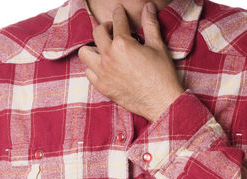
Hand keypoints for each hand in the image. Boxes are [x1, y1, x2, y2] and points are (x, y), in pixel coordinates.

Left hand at [78, 2, 184, 121]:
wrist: (161, 101)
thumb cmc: (162, 75)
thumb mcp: (158, 46)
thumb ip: (150, 24)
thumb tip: (148, 7)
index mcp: (122, 44)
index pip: (117, 21)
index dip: (119, 13)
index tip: (119, 11)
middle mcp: (108, 57)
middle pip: (97, 32)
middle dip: (106, 27)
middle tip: (114, 30)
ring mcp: (102, 73)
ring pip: (85, 52)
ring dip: (94, 47)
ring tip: (105, 48)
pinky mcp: (102, 86)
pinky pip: (88, 72)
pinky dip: (93, 67)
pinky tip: (104, 66)